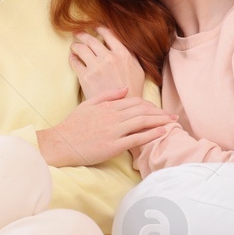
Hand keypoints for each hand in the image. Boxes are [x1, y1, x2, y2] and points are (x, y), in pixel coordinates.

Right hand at [37, 86, 176, 167]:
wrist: (60, 143)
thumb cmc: (73, 125)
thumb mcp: (88, 104)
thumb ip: (107, 95)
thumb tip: (125, 89)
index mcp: (108, 106)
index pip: (135, 101)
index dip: (150, 104)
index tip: (160, 108)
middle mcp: (113, 116)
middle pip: (142, 111)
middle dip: (160, 112)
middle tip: (173, 115)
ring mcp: (114, 131)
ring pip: (142, 122)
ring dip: (160, 121)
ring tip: (172, 122)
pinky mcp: (113, 146)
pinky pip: (136, 139)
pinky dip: (151, 135)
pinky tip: (162, 132)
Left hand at [69, 26, 145, 102]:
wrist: (121, 107)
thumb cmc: (132, 91)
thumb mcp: (139, 70)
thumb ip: (131, 56)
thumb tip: (124, 46)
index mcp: (123, 54)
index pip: (108, 34)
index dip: (99, 28)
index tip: (94, 26)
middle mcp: (108, 58)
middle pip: (91, 39)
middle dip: (83, 34)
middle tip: (78, 33)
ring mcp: (96, 67)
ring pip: (81, 48)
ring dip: (76, 45)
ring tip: (74, 45)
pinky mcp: (85, 77)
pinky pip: (75, 62)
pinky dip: (72, 57)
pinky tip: (72, 57)